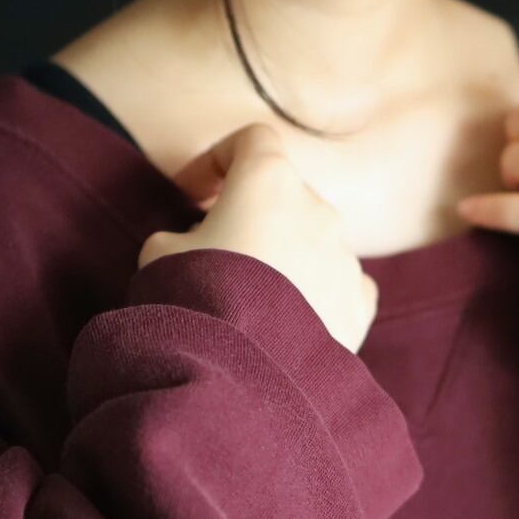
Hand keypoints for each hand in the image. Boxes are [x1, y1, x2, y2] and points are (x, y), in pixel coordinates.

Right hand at [141, 123, 379, 354]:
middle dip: (252, 216)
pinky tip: (291, 321)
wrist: (239, 377)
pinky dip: (318, 294)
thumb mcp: (159, 255)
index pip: (252, 141)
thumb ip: (179, 234)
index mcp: (270, 181)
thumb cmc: (195, 303)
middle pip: (285, 195)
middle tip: (217, 254)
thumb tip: (195, 244)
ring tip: (251, 300)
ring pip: (314, 242)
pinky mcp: (359, 305)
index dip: (217, 161)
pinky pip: (340, 284)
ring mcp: (346, 257)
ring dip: (286, 257)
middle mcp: (318, 209)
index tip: (192, 195)